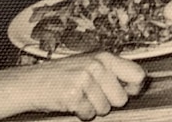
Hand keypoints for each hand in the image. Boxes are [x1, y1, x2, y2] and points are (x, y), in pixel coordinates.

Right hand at [27, 52, 144, 119]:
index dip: (134, 88)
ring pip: (105, 109)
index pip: (137, 74)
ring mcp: (85, 79)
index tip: (127, 91)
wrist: (31, 82)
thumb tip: (140, 82)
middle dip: (108, 102)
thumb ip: (112, 72)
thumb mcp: (89, 65)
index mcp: (104, 57)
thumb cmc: (62, 75)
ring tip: (79, 96)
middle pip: (122, 99)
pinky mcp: (74, 94)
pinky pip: (89, 114)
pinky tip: (71, 102)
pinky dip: (80, 113)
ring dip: (92, 108)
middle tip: (91, 94)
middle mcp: (96, 65)